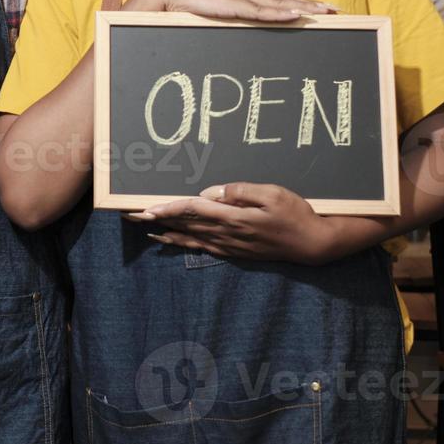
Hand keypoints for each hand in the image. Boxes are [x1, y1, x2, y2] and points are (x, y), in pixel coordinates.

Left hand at [123, 182, 344, 264]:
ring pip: (188, 237)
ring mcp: (230, 245)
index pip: (193, 210)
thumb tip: (211, 192)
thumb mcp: (272, 194)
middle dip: (156, 220)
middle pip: (184, 225)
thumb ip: (240, 191)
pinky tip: (169, 240)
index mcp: (234, 217)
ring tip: (141, 226)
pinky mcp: (234, 251)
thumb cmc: (295, 214)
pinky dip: (181, 243)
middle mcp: (227, 234)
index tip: (146, 208)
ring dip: (163, 231)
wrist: (313, 244)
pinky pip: (200, 247)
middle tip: (130, 214)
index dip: (168, 208)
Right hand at [128, 0, 335, 21]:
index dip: (299, 1)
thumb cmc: (187, 2)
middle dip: (310, 3)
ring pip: (280, 3)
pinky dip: (282, 12)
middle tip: (334, 9)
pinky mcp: (234, 3)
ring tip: (325, 12)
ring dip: (304, 7)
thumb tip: (242, 22)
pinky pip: (263, 10)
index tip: (319, 6)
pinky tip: (298, 15)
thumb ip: (231, 12)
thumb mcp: (215, 7)